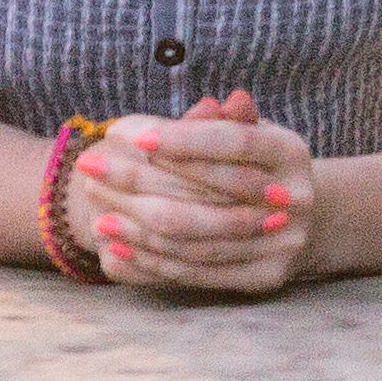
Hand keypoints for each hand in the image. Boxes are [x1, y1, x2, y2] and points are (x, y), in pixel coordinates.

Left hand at [74, 90, 314, 297]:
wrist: (295, 219)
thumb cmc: (254, 164)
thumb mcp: (243, 132)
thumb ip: (219, 122)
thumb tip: (209, 103)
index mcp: (289, 152)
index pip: (231, 142)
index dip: (180, 139)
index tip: (123, 132)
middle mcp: (294, 199)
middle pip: (206, 193)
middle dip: (138, 179)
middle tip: (86, 166)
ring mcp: (283, 243)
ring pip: (197, 238)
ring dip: (137, 227)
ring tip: (95, 213)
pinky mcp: (264, 277)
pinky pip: (199, 271)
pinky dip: (154, 260)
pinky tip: (118, 247)